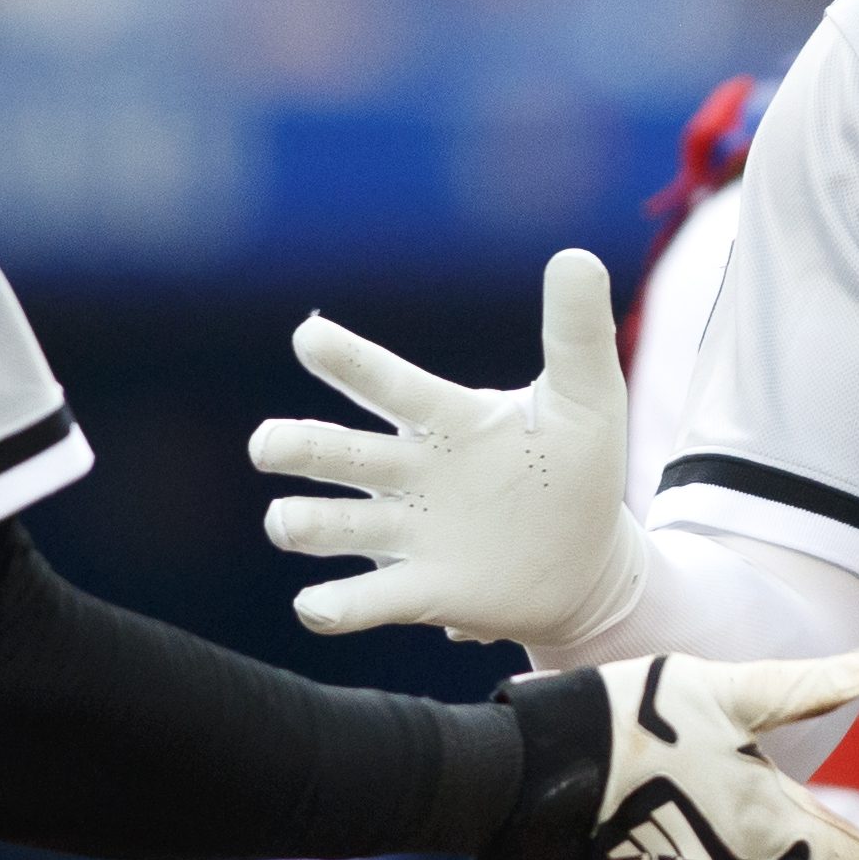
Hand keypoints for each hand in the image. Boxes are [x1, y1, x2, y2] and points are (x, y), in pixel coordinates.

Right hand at [251, 249, 645, 647]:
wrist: (590, 564)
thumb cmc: (577, 471)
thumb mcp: (588, 399)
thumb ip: (577, 333)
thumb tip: (577, 255)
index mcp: (446, 419)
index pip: (389, 383)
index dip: (349, 361)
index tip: (308, 336)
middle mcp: (410, 473)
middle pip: (337, 455)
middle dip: (297, 446)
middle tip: (268, 444)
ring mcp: (409, 534)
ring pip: (335, 525)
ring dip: (303, 524)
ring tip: (285, 522)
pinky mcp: (420, 592)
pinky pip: (366, 600)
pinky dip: (335, 605)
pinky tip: (315, 604)